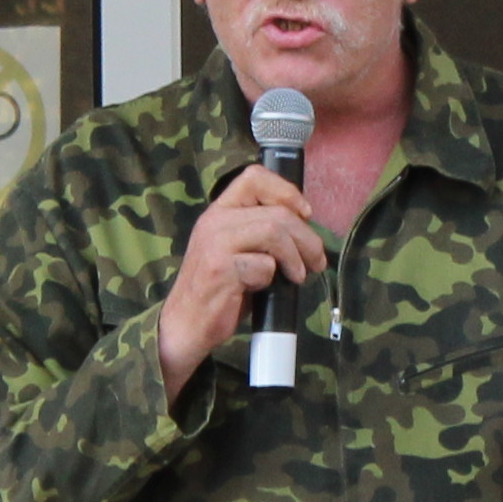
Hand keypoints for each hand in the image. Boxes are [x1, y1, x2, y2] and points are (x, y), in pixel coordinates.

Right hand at [155, 163, 329, 399]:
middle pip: (276, 212)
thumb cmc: (218, 288)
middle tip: (316, 260)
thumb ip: (261, 232)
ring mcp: (215, 244)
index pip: (254, 177)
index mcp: (219, 211)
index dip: (286, 191)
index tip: (305, 214)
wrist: (186, 323)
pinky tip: (265, 290)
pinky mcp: (221, 270)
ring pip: (273, 232)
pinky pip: (263, 265)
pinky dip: (271, 278)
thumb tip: (305, 227)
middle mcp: (214, 221)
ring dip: (296, 256)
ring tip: (299, 275)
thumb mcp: (236, 250)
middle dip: (306, 237)